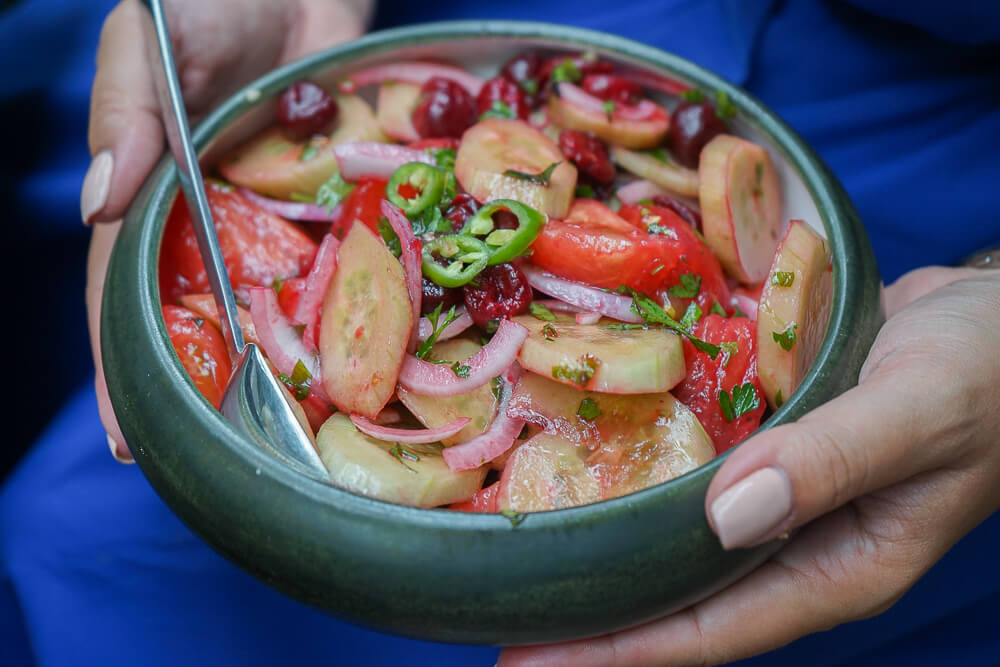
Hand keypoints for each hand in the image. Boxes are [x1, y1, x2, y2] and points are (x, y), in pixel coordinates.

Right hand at [82, 0, 372, 460]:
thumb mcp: (148, 42)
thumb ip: (125, 115)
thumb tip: (97, 205)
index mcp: (158, 194)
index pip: (125, 292)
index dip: (125, 366)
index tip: (132, 437)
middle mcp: (219, 219)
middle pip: (208, 316)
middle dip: (212, 386)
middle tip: (225, 456)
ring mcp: (282, 214)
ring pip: (280, 300)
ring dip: (289, 361)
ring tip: (303, 428)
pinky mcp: (340, 197)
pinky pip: (349, 257)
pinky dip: (358, 301)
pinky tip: (375, 352)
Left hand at [499, 265, 999, 665]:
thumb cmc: (986, 370)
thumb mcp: (919, 410)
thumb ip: (829, 461)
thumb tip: (725, 518)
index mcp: (837, 567)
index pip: (708, 629)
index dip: (615, 652)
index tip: (523, 659)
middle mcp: (798, 545)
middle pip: (676, 599)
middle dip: (590, 614)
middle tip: (495, 608)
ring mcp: (780, 501)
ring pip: (676, 543)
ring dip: (604, 550)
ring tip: (518, 545)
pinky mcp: (768, 452)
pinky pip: (692, 478)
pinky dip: (638, 480)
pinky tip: (584, 463)